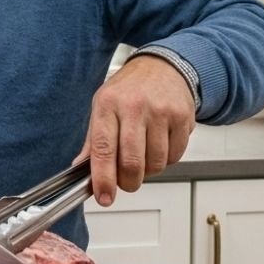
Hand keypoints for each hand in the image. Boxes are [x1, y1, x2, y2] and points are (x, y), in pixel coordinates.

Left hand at [78, 55, 195, 206]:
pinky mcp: (183, 118)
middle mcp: (135, 107)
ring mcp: (161, 112)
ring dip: (148, 171)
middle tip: (126, 182)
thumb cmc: (130, 89)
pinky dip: (165, 161)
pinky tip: (159, 146)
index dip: (103, 179)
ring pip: (155, 163)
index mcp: (108, 105)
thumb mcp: (103, 106)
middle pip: (132, 162)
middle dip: (128, 182)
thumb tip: (81, 169)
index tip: (104, 197)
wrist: (163, 67)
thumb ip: (93, 141)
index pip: (103, 149)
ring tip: (143, 157)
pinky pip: (174, 157)